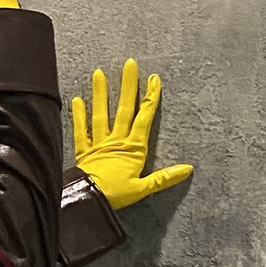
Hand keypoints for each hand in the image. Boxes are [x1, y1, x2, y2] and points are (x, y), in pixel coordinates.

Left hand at [72, 58, 192, 210]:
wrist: (87, 202)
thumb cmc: (115, 196)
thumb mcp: (143, 189)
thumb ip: (164, 178)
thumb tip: (188, 169)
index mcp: (133, 149)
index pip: (144, 118)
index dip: (150, 98)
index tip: (153, 79)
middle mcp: (116, 141)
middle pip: (124, 109)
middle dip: (128, 86)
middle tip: (129, 64)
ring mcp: (98, 144)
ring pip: (100, 115)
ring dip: (100, 94)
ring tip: (98, 73)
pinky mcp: (83, 152)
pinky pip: (80, 131)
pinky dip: (78, 116)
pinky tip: (77, 100)